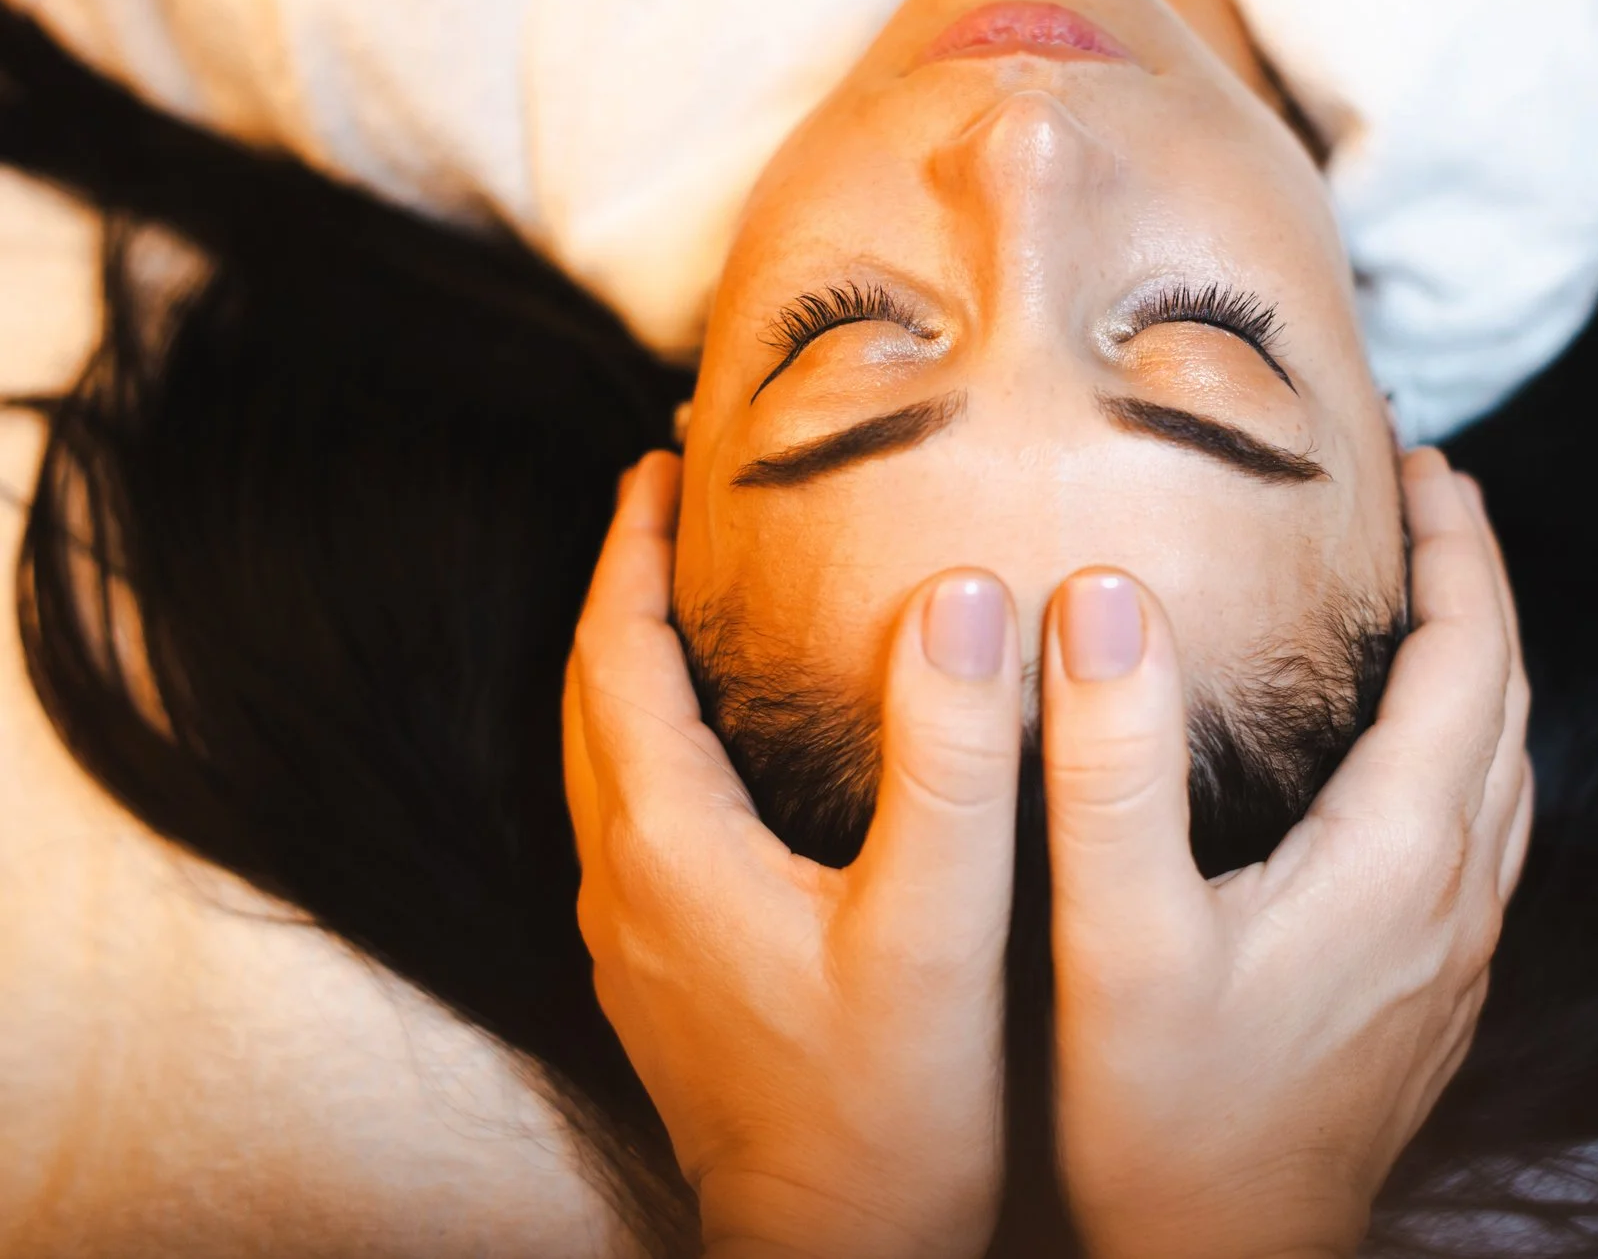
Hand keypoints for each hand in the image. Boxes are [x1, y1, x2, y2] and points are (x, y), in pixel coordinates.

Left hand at [563, 452, 1021, 1258]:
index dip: (633, 552)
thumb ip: (953, 764)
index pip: (617, 658)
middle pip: (593, 702)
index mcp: (669, 845)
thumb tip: (959, 598)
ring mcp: (637, 944)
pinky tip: (726, 761)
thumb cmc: (889, 1109)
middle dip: (624, 594)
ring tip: (693, 612)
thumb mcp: (937, 927)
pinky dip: (658, 748)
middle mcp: (627, 886)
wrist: (834, 1254)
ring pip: (606, 767)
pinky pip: (636, 824)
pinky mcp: (667, 986)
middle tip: (668, 511)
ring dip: (634, 672)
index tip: (659, 462)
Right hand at [1041, 447, 1532, 1258]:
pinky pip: (1479, 834)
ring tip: (1426, 608)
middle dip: (1478, 585)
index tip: (1425, 459)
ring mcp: (1456, 957)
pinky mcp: (1431, 999)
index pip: (1472, 657)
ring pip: (1503, 772)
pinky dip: (1462, 750)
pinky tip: (1402, 769)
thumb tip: (1108, 600)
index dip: (1459, 547)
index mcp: (1403, 854)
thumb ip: (1110, 772)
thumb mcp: (1118, 942)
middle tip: (1430, 501)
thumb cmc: (1164, 1122)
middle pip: (1506, 702)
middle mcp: (1456, 896)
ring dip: (1480, 669)